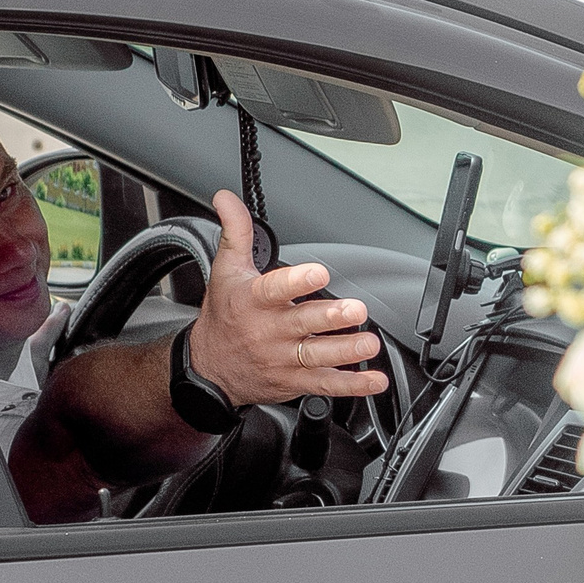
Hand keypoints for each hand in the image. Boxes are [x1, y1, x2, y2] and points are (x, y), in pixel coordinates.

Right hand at [186, 191, 389, 407]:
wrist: (209, 369)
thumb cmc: (225, 315)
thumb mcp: (226, 270)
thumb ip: (236, 232)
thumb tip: (227, 198)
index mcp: (253, 301)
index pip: (273, 288)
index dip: (296, 281)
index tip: (318, 272)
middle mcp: (269, 331)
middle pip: (302, 323)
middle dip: (330, 317)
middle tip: (355, 310)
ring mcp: (283, 358)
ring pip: (317, 355)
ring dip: (345, 350)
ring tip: (368, 344)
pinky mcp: (295, 381)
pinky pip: (325, 384)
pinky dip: (352, 385)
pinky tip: (374, 381)